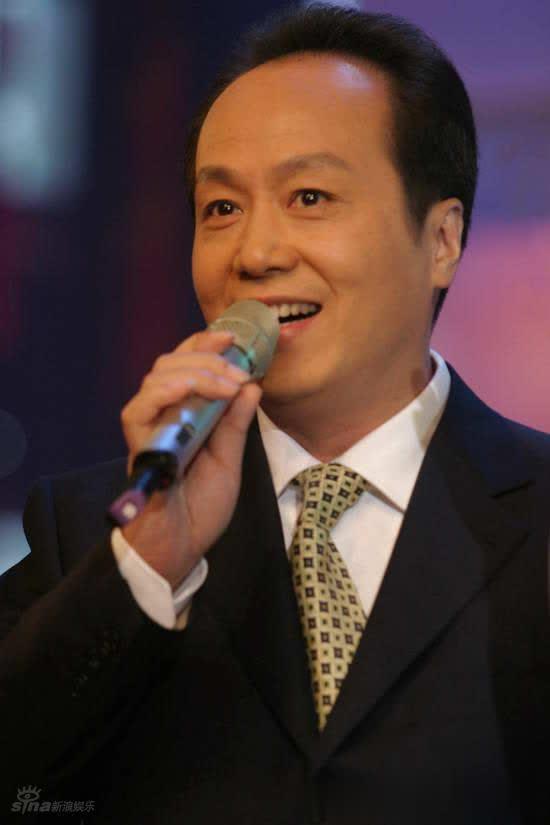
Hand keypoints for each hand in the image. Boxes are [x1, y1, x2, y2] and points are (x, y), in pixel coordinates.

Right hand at [120, 329, 261, 589]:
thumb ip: (236, 425)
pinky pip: (138, 410)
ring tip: (226, 383)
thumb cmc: (201, 508)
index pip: (186, 366)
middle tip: (237, 367)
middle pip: (170, 364)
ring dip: (194, 372)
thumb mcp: (229, 461)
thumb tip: (253, 385)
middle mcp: (163, 416)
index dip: (205, 345)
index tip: (233, 337)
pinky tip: (187, 391)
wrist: (181, 547)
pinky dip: (163, 393)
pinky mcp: (138, 446)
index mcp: (185, 415)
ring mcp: (148, 429)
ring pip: (156, 379)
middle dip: (207, 357)